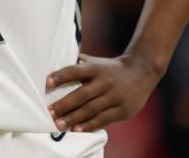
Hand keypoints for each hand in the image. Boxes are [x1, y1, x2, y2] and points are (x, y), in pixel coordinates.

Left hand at [46, 52, 161, 132]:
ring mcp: (114, 96)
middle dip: (64, 105)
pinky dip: (89, 125)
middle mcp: (105, 82)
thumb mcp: (97, 62)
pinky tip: (77, 129)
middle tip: (49, 113)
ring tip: (59, 124)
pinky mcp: (122, 110)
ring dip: (73, 118)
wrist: (142, 71)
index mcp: (97, 68)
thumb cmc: (111, 68)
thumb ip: (79, 63)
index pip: (76, 71)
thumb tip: (56, 59)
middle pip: (81, 94)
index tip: (47, 82)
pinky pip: (103, 119)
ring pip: (91, 109)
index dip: (61, 76)